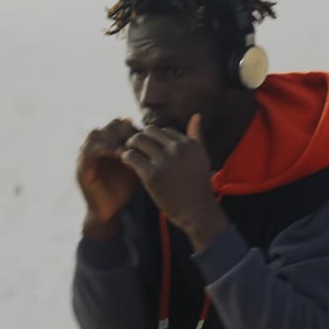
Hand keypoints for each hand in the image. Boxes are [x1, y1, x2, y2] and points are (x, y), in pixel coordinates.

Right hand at [76, 118, 140, 235]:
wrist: (110, 211)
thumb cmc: (125, 189)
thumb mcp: (137, 167)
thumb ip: (142, 152)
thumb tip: (159, 138)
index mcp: (107, 143)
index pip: (120, 123)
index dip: (134, 128)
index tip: (146, 137)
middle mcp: (95, 145)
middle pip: (109, 125)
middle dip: (125, 130)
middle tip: (138, 140)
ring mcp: (85, 155)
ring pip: (97, 133)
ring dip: (114, 137)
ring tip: (129, 147)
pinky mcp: (81, 166)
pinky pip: (89, 150)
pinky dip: (105, 148)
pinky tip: (120, 153)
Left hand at [120, 115, 228, 249]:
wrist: (197, 213)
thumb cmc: (198, 187)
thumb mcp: (201, 157)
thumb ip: (196, 136)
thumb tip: (196, 115)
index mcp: (189, 144)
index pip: (164, 131)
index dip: (155, 139)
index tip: (150, 149)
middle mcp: (177, 149)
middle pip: (150, 132)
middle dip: (141, 139)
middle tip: (135, 148)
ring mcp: (164, 162)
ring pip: (138, 141)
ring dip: (131, 146)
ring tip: (130, 155)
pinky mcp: (152, 175)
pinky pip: (132, 157)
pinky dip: (126, 158)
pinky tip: (128, 164)